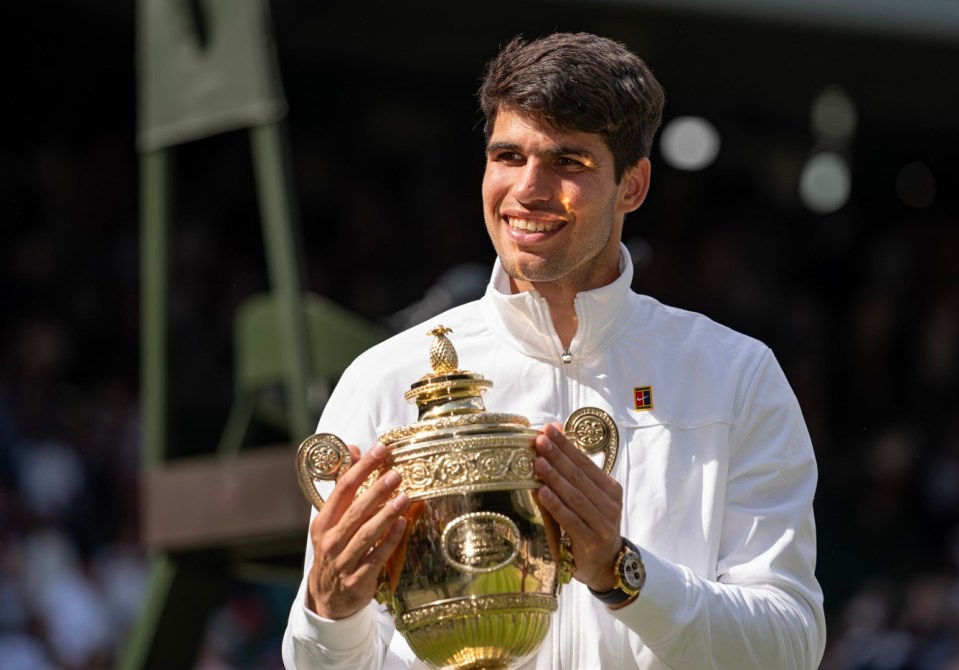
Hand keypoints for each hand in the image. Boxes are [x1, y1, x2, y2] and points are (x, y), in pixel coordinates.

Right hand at [307, 442, 410, 618]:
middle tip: (396, 474)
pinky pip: (377, 557)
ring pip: (366, 534)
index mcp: (323, 522)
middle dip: (376, 491)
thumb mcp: (333, 520)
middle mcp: (331, 540)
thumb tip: (353, 449)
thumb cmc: (335, 549)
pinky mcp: (358, 579)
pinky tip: (403, 525)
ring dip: (386, 514)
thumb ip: (345, 486)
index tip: (380, 450)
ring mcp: (343, 561)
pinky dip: (390, 541)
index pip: (342, 489)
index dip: (361, 468)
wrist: (328, 598)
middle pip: (355, 511)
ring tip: (404, 497)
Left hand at [533, 422, 622, 591]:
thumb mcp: (589, 498)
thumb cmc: (593, 525)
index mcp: (610, 489)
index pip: (585, 462)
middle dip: (558, 456)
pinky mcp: (591, 542)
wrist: (606, 564)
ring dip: (555, 478)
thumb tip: (555, 433)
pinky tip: (542, 492)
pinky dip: (556, 505)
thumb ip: (574, 471)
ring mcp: (603, 524)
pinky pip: (570, 520)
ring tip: (537, 462)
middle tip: (540, 440)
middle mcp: (610, 504)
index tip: (548, 430)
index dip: (566, 445)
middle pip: (579, 477)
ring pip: (575, 496)